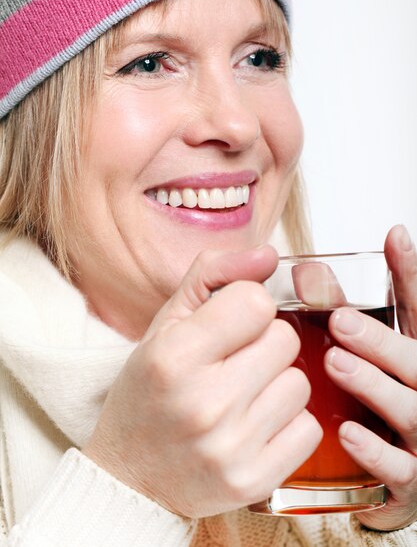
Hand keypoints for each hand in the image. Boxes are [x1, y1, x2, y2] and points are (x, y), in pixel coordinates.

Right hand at [83, 246, 321, 517]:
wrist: (132, 479)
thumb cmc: (149, 394)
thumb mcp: (165, 325)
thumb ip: (212, 275)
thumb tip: (269, 256)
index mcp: (174, 356)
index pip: (256, 302)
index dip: (246, 307)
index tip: (228, 325)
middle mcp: (203, 403)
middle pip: (284, 339)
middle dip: (264, 344)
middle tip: (233, 363)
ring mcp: (230, 447)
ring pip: (300, 383)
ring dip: (276, 384)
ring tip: (242, 398)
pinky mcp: (253, 482)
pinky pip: (308, 428)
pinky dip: (287, 424)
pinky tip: (254, 428)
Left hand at [324, 224, 416, 530]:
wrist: (408, 476)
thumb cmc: (386, 407)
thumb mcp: (378, 358)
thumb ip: (352, 319)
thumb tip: (308, 271)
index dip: (410, 274)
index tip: (394, 237)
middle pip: (416, 361)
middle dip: (381, 340)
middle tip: (341, 321)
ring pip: (409, 410)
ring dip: (373, 385)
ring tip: (337, 362)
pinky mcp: (413, 481)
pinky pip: (400, 470)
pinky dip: (375, 452)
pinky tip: (346, 432)